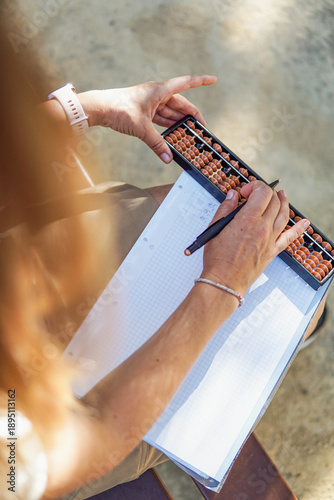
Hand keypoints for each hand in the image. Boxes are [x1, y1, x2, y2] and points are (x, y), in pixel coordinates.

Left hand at [79, 75, 216, 162]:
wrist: (99, 108)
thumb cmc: (119, 110)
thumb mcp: (141, 128)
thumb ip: (157, 144)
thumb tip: (168, 158)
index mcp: (159, 90)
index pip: (186, 83)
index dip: (201, 82)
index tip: (214, 80)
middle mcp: (156, 94)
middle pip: (180, 103)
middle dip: (191, 115)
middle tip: (202, 127)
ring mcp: (150, 102)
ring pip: (170, 112)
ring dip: (179, 122)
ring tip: (190, 133)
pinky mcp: (143, 111)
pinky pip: (160, 118)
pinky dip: (167, 126)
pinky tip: (173, 134)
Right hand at [201, 181, 309, 296]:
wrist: (225, 281)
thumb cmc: (218, 259)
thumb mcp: (215, 229)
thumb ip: (225, 208)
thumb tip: (232, 196)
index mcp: (247, 220)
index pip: (262, 192)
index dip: (255, 186)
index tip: (245, 192)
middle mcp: (262, 228)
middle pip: (274, 201)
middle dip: (266, 192)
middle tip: (256, 194)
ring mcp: (270, 240)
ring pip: (284, 215)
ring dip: (284, 202)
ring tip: (282, 195)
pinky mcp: (272, 251)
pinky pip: (289, 237)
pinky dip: (299, 228)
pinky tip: (304, 223)